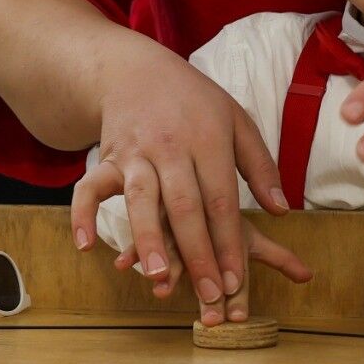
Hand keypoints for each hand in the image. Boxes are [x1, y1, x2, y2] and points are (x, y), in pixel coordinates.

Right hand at [71, 44, 295, 324]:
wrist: (135, 68)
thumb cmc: (194, 102)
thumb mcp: (236, 121)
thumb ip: (260, 166)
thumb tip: (281, 210)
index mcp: (209, 140)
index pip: (221, 199)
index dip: (229, 242)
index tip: (236, 280)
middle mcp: (172, 148)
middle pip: (185, 206)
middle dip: (197, 253)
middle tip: (209, 295)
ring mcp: (136, 153)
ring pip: (141, 200)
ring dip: (148, 239)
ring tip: (157, 276)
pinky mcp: (107, 157)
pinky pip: (89, 187)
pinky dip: (82, 215)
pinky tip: (84, 246)